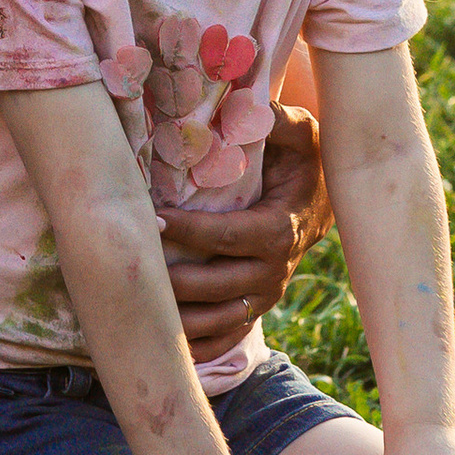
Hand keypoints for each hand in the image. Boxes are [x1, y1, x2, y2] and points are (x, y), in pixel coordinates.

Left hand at [161, 103, 327, 354]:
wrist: (320, 204)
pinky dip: (198, 349)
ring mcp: (263, 296)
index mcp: (279, 230)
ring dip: (179, 319)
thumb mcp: (300, 135)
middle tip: (134, 263)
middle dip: (174, 279)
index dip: (191, 231)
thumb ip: (277, 120)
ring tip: (139, 306)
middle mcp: (272, 271)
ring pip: (217, 319)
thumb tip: (248, 105)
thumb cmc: (301, 163)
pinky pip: (226, 338)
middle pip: (217, 285)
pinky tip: (163, 347)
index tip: (154, 218)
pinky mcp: (253, 309)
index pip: (228, 237)